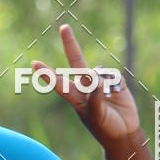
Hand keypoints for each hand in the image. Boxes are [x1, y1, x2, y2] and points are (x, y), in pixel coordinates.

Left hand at [31, 25, 141, 148]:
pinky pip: (115, 76)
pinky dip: (117, 84)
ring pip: (101, 72)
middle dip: (70, 44)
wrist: (124, 133)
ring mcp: (100, 82)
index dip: (47, 73)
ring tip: (110, 100)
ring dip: (106, 84)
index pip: (59, 83)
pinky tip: (118, 94)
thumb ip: (95, 99)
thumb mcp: (97, 117)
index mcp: (75, 98)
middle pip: (76, 61)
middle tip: (64, 27)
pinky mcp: (115, 81)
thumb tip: (98, 81)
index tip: (34, 64)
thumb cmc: (106, 128)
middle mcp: (85, 87)